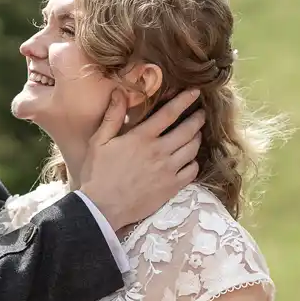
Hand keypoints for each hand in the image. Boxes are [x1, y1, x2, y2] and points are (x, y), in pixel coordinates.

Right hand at [75, 89, 203, 229]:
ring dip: (197, 139)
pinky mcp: (171, 187)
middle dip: (197, 119)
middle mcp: (159, 152)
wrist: (102, 208)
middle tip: (201, 114)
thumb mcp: (98, 142)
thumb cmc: (98, 174)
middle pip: (188, 130)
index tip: (195, 92)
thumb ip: (112, 116)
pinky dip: (194, 163)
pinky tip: (190, 160)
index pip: (170, 113)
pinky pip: (192, 171)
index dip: (185, 100)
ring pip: (192, 149)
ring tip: (196, 134)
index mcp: (142, 138)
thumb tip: (119, 92)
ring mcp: (168, 170)